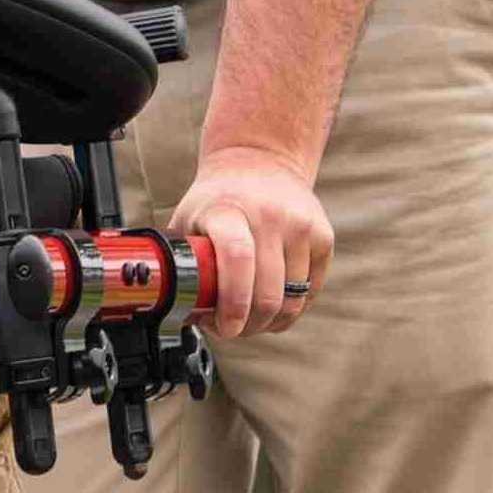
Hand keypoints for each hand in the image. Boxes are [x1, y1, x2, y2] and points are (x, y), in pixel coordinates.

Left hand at [172, 144, 333, 341]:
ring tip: (250, 320)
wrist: (261, 162)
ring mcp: (301, 225)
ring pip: (293, 300)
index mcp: (228, 210)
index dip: (232, 303)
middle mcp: (270, 215)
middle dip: (249, 326)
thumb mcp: (188, 220)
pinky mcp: (323, 236)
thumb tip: (169, 308)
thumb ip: (180, 262)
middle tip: (232, 330)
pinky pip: (310, 292)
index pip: (237, 259)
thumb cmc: (217, 201)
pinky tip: (272, 305)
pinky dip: (290, 308)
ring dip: (269, 322)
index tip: (225, 328)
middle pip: (268, 292)